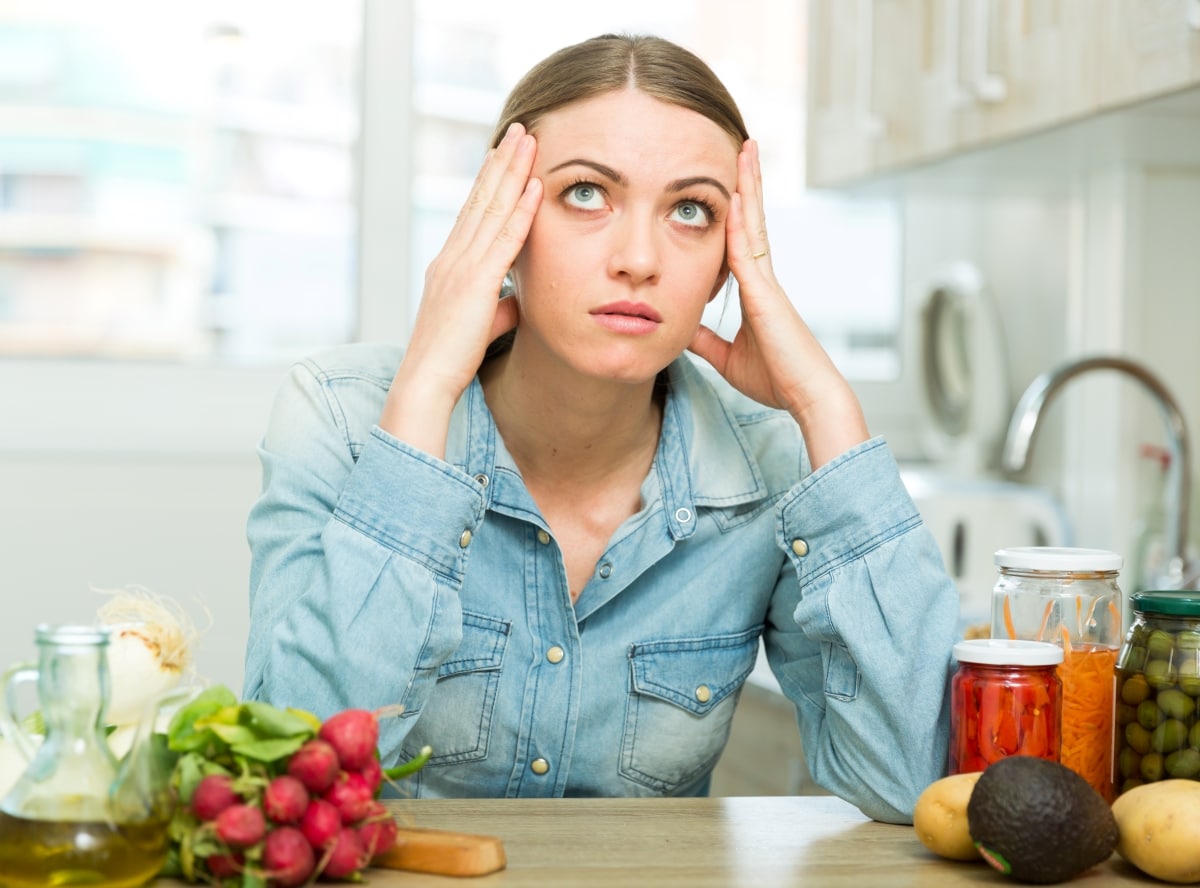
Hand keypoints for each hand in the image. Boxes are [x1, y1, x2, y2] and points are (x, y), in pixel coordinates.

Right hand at [381, 123, 542, 456]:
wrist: (427, 380)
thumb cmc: (451, 359)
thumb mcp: (481, 325)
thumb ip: (501, 306)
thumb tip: (519, 300)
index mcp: (450, 265)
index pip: (474, 212)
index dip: (490, 181)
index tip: (505, 153)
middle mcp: (452, 257)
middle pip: (482, 198)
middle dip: (502, 162)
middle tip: (520, 129)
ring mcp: (462, 267)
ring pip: (492, 209)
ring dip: (513, 172)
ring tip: (529, 140)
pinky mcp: (476, 284)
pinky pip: (504, 239)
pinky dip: (520, 211)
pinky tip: (534, 188)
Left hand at [687, 140, 868, 467]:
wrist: (807, 396)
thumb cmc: (776, 380)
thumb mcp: (726, 357)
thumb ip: (705, 340)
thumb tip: (680, 328)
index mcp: (756, 291)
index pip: (742, 239)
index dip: (737, 209)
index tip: (728, 180)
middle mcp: (764, 279)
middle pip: (753, 219)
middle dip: (747, 182)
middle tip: (742, 145)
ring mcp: (768, 283)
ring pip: (755, 224)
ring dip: (749, 186)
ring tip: (745, 149)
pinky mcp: (767, 295)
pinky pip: (751, 251)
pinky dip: (742, 223)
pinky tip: (736, 198)